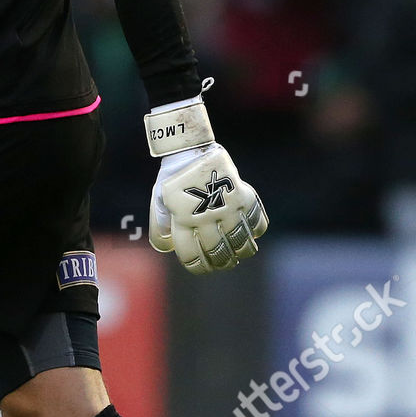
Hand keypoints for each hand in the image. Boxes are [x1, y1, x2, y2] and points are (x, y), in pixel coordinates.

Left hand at [149, 141, 267, 273]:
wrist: (189, 149)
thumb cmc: (173, 178)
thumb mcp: (159, 201)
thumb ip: (160, 225)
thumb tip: (167, 248)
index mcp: (182, 219)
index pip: (192, 256)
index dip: (198, 267)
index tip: (204, 267)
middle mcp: (204, 216)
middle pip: (218, 252)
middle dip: (222, 263)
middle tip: (226, 263)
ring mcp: (225, 207)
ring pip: (240, 242)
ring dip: (242, 252)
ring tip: (241, 253)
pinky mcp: (241, 196)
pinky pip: (256, 221)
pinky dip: (256, 230)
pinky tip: (252, 232)